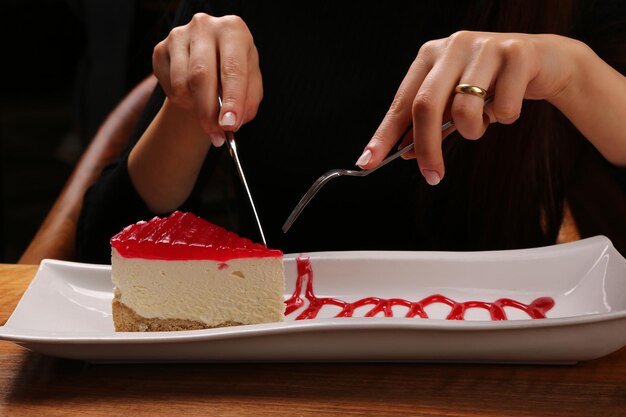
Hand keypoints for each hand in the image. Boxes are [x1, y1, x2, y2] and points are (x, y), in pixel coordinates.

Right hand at [152, 13, 262, 145]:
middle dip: (209, 112)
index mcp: (233, 30)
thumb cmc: (235, 72)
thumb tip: (233, 122)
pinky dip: (182, 101)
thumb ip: (248, 102)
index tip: (230, 124)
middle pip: (201, 76)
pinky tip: (193, 96)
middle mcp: (204, 27)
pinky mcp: (160, 49)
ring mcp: (179, 36)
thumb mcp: (251, 84)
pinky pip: (169, 87)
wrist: (210, 62)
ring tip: (207, 110)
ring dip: (195, 109)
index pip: (232, 68)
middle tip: (216, 135)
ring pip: (182, 84)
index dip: (232, 100)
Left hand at [357, 31, 579, 183]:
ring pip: (465, 109)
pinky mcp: (517, 53)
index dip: (384, 134)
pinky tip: (509, 106)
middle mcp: (453, 46)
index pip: (401, 102)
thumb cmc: (492, 84)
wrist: (545, 61)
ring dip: (474, 131)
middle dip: (426, 147)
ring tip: (484, 123)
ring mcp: (485, 46)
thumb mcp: (456, 101)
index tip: (367, 162)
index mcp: (430, 56)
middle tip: (432, 175)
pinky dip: (505, 119)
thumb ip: (432, 124)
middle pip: (426, 105)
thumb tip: (406, 152)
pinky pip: (503, 108)